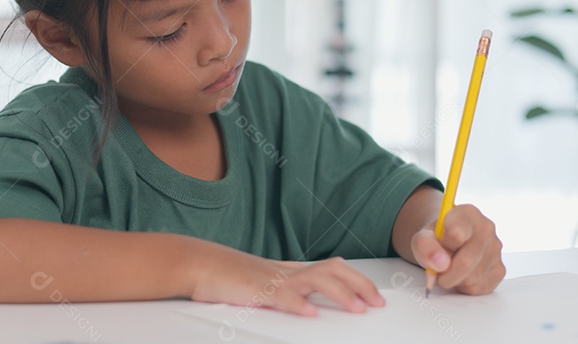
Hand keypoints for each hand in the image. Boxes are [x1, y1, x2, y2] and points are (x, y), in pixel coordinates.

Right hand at [187, 249, 384, 315]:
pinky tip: (310, 313)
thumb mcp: (265, 284)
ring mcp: (272, 279)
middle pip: (332, 270)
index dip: (357, 282)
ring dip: (338, 294)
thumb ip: (289, 291)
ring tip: (356, 309)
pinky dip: (297, 304)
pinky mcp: (255, 289)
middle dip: (359, 286)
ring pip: (313, 279)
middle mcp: (287, 272)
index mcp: (291, 271)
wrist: (200, 264)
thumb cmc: (229, 277)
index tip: (375, 297)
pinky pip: (280, 296)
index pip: (333, 270)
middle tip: (377, 303)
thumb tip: (312, 305)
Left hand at [411, 204, 504, 294]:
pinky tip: (462, 275)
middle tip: (438, 272)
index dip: (444, 247)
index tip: (439, 248)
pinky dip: (466, 287)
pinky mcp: (500, 269)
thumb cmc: (437, 239)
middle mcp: (486, 228)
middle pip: (466, 261)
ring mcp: (496, 249)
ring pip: (473, 277)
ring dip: (455, 281)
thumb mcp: (422, 237)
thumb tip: (440, 263)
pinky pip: (480, 288)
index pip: (457, 232)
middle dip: (447, 273)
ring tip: (450, 269)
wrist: (447, 244)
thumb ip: (425, 245)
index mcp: (467, 213)